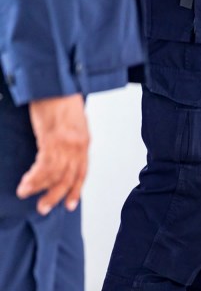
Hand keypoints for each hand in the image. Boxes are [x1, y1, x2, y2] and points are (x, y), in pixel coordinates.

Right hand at [17, 94, 89, 214]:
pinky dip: (35, 178)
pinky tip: (26, 184)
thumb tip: (61, 153)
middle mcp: (78, 147)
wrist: (57, 82)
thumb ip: (69, 140)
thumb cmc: (61, 98)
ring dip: (40, 188)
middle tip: (44, 208)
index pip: (82, 172)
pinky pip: (44, 166)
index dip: (76, 190)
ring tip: (27, 194)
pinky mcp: (52, 140)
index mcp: (84, 143)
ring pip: (55, 175)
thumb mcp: (71, 122)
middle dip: (56, 196)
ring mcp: (66, 145)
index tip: (70, 203)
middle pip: (69, 178)